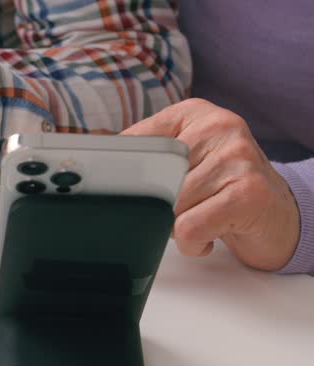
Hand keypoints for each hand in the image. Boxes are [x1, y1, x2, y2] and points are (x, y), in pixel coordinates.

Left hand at [121, 99, 299, 270]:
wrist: (279, 215)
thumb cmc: (221, 189)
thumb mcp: (186, 160)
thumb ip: (149, 158)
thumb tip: (95, 172)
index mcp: (194, 113)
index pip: (135, 141)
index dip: (117, 173)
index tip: (107, 190)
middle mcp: (220, 126)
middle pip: (152, 178)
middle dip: (154, 206)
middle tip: (175, 212)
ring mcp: (238, 157)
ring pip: (169, 205)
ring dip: (174, 228)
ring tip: (199, 220)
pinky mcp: (248, 193)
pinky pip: (189, 228)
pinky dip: (191, 244)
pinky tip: (208, 237)